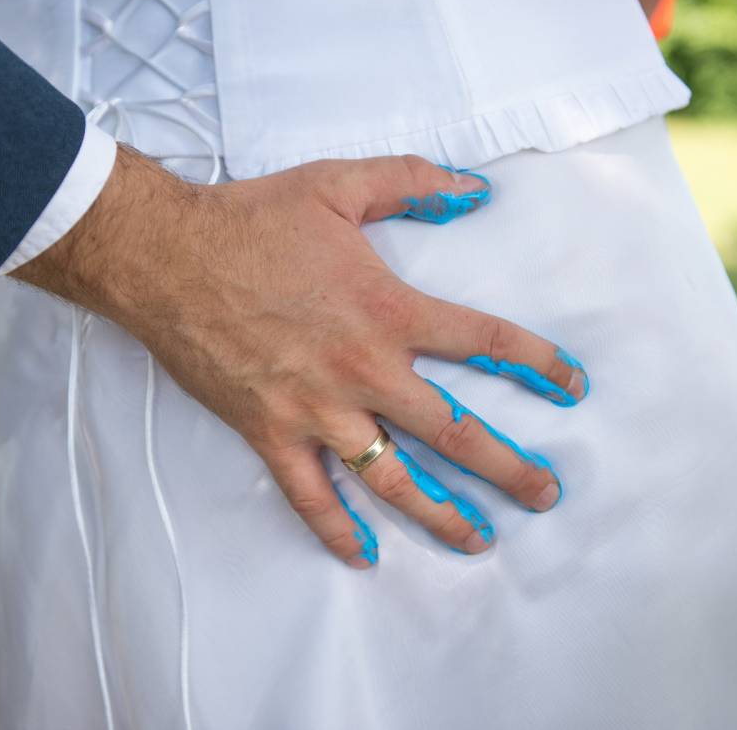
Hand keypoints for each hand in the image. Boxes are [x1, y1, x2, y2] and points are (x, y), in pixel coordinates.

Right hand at [14, 145, 587, 567]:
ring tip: (478, 538)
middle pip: (453, 431)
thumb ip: (414, 180)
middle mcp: (363, 370)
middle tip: (545, 494)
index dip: (538, 364)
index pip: (485, 342)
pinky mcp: (270, 433)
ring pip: (391, 478)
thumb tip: (476, 190)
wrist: (166, 256)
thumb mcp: (339, 182)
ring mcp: (316, 410)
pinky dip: (337, 531)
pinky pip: (310, 496)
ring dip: (439, 513)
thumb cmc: (252, 219)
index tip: (571, 387)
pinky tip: (365, 556)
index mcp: (389, 311)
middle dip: (507, 467)